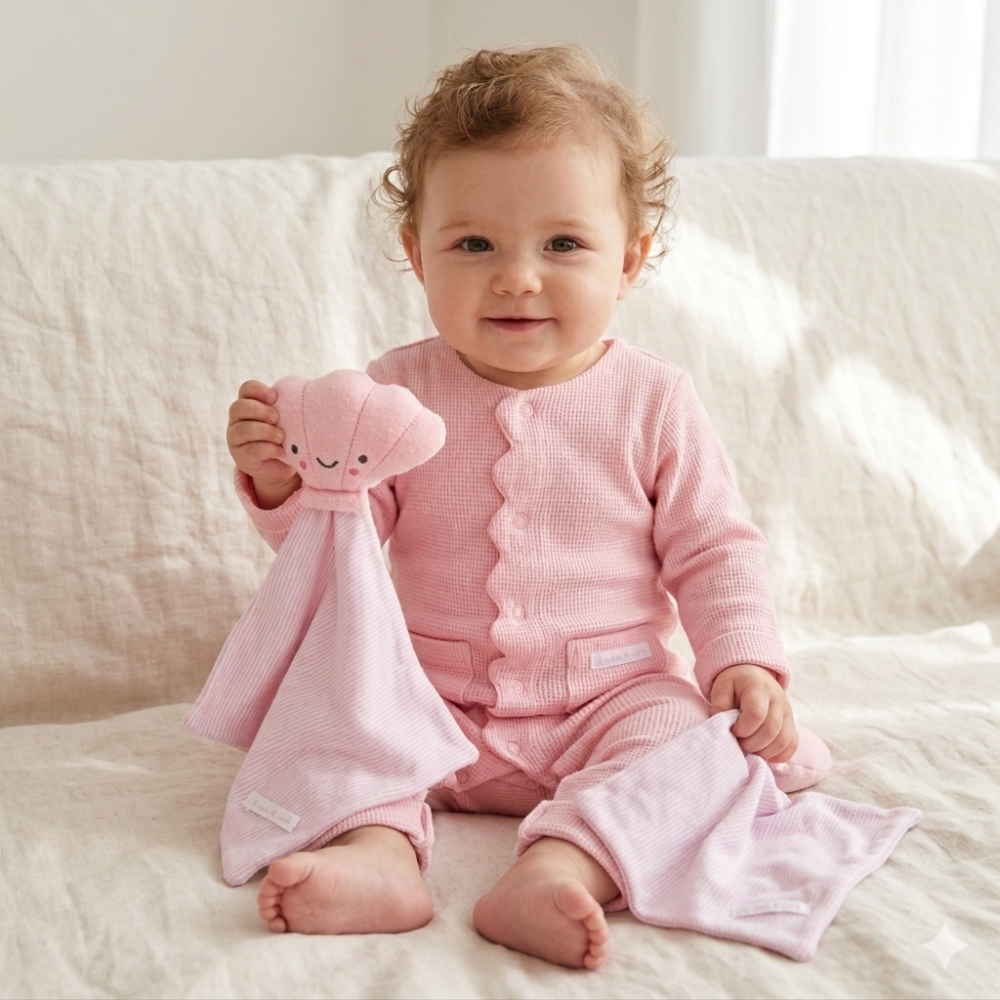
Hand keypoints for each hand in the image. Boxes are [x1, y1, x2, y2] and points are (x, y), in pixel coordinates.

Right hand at [227, 380, 300, 508]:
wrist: (283, 466)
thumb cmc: (286, 436)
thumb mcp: (287, 419)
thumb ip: (288, 407)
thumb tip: (307, 396)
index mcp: (248, 404)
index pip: (246, 389)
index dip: (258, 390)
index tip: (275, 397)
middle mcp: (237, 420)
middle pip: (238, 407)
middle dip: (259, 411)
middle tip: (276, 417)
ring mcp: (236, 439)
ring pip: (242, 430)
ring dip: (264, 431)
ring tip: (281, 437)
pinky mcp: (241, 458)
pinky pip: (250, 450)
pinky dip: (268, 449)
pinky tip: (281, 451)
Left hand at [709, 663, 798, 762]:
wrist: (754, 675)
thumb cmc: (735, 684)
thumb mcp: (722, 688)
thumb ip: (719, 708)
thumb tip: (721, 730)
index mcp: (758, 689)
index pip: (756, 714)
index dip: (742, 729)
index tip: (732, 731)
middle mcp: (778, 701)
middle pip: (770, 731)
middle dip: (751, 744)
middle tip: (738, 744)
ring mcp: (788, 714)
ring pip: (783, 741)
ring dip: (764, 752)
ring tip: (749, 749)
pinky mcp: (792, 725)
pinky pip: (791, 745)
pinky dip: (778, 755)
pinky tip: (763, 753)